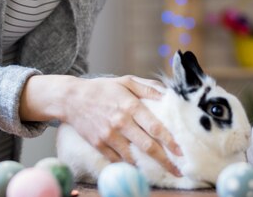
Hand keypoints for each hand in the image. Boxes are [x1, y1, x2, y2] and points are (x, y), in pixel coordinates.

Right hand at [62, 75, 182, 175]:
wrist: (71, 98)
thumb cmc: (102, 89)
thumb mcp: (126, 81)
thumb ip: (148, 88)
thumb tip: (168, 95)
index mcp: (130, 105)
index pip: (155, 127)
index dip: (170, 141)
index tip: (181, 151)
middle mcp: (121, 122)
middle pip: (147, 146)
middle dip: (165, 160)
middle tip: (178, 170)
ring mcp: (109, 135)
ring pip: (133, 157)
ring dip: (147, 166)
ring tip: (160, 170)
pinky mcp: (99, 144)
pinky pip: (117, 160)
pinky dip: (128, 165)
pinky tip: (138, 167)